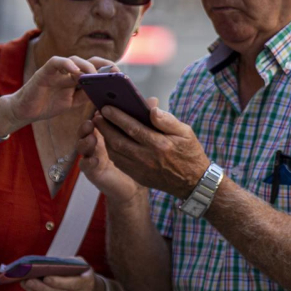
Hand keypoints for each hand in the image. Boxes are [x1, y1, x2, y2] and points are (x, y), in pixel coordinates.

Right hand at [7, 56, 115, 123]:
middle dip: (103, 64)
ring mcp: (57, 69)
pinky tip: (76, 73)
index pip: (96, 67)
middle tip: (114, 73)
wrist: (26, 111)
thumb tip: (106, 92)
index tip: (121, 75)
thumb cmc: (48, 105)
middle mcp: (68, 70)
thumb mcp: (72, 102)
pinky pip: (57, 62)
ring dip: (87, 66)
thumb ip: (86, 95)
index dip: (108, 69)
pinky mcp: (45, 71)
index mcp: (76, 77)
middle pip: (89, 60)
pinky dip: (67, 64)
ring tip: (93, 76)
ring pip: (75, 59)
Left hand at [21, 265, 104, 290]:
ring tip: (25, 283)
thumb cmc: (82, 274)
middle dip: (42, 287)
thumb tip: (48, 263)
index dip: (58, 282)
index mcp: (87, 282)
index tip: (45, 277)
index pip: (72, 284)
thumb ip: (68, 263)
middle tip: (28, 280)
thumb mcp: (81, 265)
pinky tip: (31, 290)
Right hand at [77, 116, 142, 207]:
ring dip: (85, 141)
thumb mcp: (151, 135)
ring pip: (83, 147)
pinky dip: (88, 162)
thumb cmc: (148, 153)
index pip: (99, 118)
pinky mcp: (94, 172)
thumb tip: (153, 101)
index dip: (98, 113)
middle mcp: (99, 141)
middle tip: (93, 121)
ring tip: (92, 138)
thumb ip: (151, 118)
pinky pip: (86, 166)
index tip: (101, 107)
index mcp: (109, 129)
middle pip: (86, 131)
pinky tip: (95, 160)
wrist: (151, 179)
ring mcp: (94, 156)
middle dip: (87, 125)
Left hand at [93, 102, 209, 198]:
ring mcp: (142, 170)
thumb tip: (151, 108)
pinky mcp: (139, 177)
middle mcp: (148, 158)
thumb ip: (167, 120)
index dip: (117, 117)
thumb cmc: (190, 153)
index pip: (133, 128)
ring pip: (116, 153)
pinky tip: (110, 142)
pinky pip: (120, 163)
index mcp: (160, 145)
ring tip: (101, 126)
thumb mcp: (186, 133)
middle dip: (105, 127)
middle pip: (119, 141)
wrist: (194, 183)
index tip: (106, 107)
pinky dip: (112, 151)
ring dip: (106, 139)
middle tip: (97, 116)